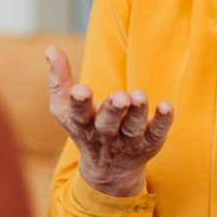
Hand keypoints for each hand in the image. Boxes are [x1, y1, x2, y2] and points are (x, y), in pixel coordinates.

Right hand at [45, 45, 173, 196]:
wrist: (109, 169)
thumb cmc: (85, 126)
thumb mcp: (66, 108)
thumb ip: (59, 78)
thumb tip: (50, 47)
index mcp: (81, 124)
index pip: (78, 114)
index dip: (79, 103)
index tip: (80, 91)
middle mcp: (105, 134)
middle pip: (108, 123)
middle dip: (113, 109)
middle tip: (119, 97)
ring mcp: (128, 141)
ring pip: (133, 128)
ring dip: (137, 113)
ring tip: (138, 97)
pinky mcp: (149, 142)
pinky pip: (157, 132)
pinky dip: (162, 121)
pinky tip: (165, 106)